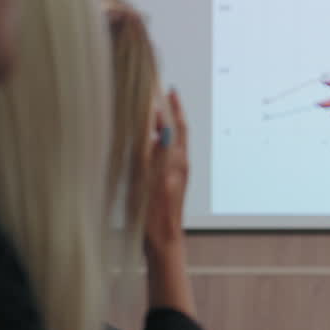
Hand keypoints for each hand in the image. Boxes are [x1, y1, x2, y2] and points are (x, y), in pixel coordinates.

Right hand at [143, 88, 188, 254]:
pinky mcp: (172, 181)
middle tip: (167, 91)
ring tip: (162, 107)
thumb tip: (160, 128)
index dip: (171, 106)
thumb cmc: (154, 215)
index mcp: (176, 161)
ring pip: (176, 140)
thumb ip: (154, 153)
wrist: (163, 240)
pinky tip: (155, 138)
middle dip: (174, 109)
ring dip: (170, 122)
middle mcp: (180, 164)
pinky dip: (164, 138)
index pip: (176, 126)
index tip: (164, 88)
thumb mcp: (149, 181)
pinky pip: (171, 152)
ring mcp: (178, 173)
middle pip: (179, 130)